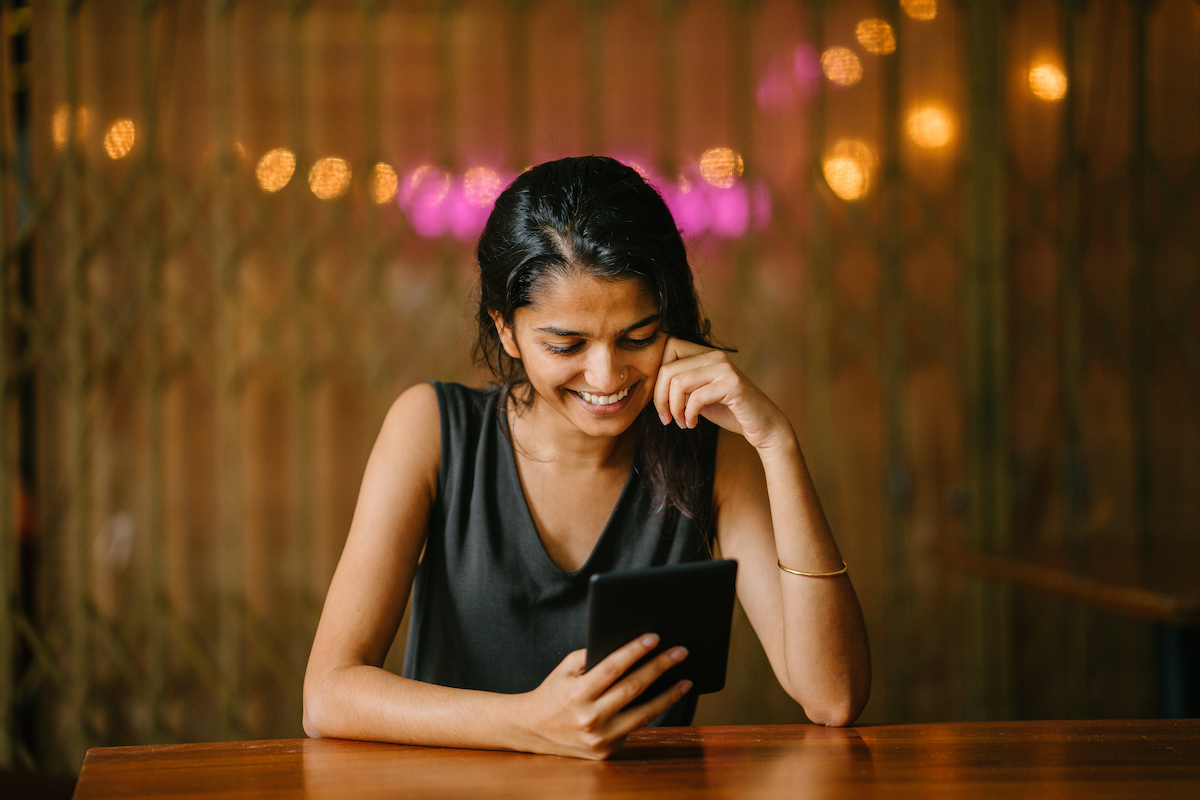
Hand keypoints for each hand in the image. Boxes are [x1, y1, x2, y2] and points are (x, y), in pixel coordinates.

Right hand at [514, 634, 690, 759]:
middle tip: (681, 652)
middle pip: (633, 688)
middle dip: (660, 667)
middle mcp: (589, 718)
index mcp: (577, 693)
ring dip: (669, 695)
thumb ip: (592, 656)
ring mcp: (599, 738)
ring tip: (686, 680)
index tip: (655, 637)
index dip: (635, 650)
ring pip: (643, 713)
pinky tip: (666, 699)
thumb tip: (629, 645)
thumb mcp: (565, 669)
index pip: (612, 667)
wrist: (531, 729)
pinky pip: (634, 728)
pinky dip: (651, 712)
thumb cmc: (553, 692)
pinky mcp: (606, 751)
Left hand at [654, 338, 790, 450]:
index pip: (668, 348)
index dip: (657, 377)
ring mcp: (725, 369)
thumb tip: (652, 386)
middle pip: (667, 369)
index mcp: (707, 354)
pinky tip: (692, 424)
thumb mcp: (698, 396)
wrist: (764, 427)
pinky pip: (696, 397)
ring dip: (673, 408)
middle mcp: (716, 356)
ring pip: (678, 383)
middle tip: (666, 418)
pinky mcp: (733, 385)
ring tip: (680, 422)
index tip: (660, 402)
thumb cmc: (730, 412)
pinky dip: (688, 415)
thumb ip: (681, 386)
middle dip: (659, 398)